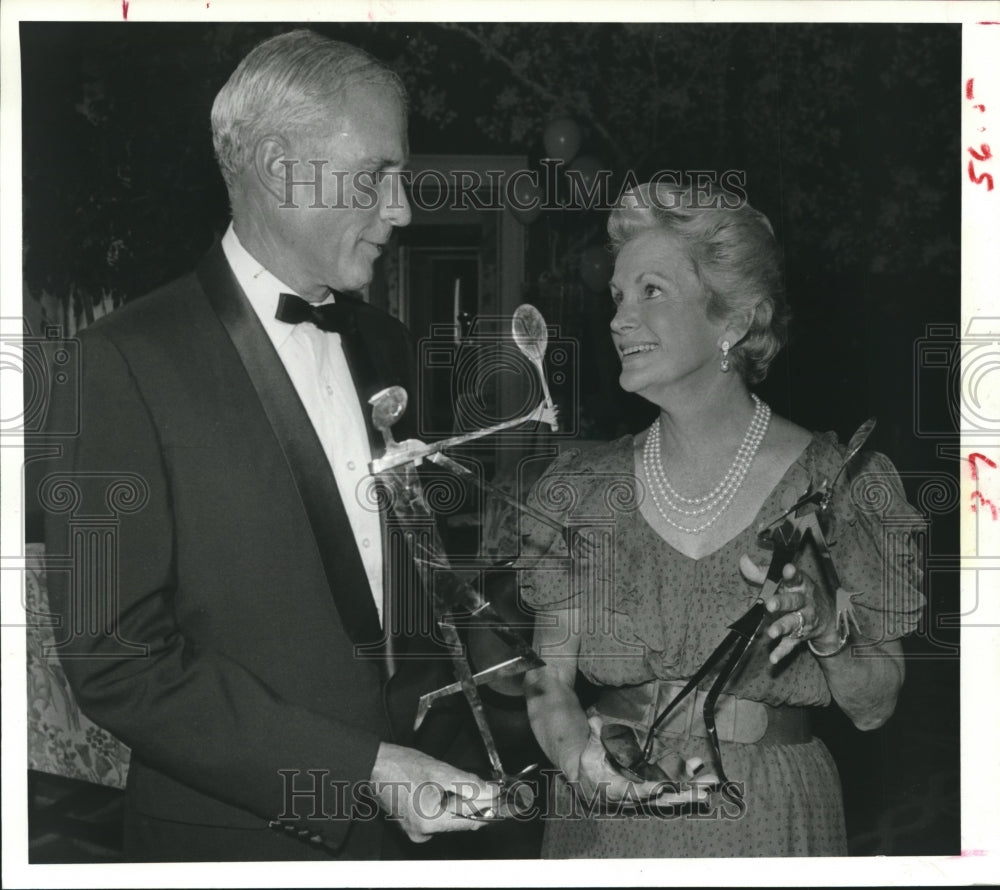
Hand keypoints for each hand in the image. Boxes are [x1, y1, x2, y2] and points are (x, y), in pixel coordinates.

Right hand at [370, 743, 496, 842]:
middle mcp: (423, 832)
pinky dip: (443, 802)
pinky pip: (437, 815)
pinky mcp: (413, 823)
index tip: (498, 795)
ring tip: (443, 780)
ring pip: (450, 816)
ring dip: (455, 800)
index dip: (487, 807)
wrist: (375, 763)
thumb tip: (492, 793)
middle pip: (460, 819)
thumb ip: (470, 784)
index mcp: (430, 822)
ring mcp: (416, 829)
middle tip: (467, 780)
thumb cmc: (401, 766)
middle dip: (469, 800)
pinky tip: (435, 786)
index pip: (471, 821)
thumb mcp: (441, 771)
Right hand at [573, 715, 715, 807]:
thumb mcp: (589, 753)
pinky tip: (699, 766)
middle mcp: (636, 797)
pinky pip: (673, 786)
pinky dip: (687, 779)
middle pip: (663, 799)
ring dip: (693, 789)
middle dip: (684, 796)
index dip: (648, 791)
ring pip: (673, 795)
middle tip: (704, 793)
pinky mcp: (654, 790)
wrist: (591, 786)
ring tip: (712, 782)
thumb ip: (595, 737)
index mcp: (618, 790)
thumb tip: (594, 719)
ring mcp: (647, 795)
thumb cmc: (590, 768)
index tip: (662, 788)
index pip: (634, 793)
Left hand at [739, 554, 838, 664]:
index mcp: (800, 585)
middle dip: (783, 602)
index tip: (787, 569)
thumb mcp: (786, 581)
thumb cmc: (799, 593)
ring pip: (793, 623)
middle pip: (794, 601)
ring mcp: (804, 620)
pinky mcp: (800, 636)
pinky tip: (773, 658)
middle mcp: (804, 602)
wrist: (827, 618)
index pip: (797, 578)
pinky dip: (782, 651)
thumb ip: (763, 573)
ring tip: (771, 632)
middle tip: (770, 605)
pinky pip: (791, 645)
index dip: (792, 574)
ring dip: (782, 627)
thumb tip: (743, 560)